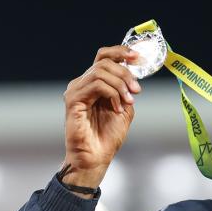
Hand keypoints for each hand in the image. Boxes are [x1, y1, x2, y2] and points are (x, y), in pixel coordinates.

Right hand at [61, 45, 140, 188]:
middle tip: (137, 90)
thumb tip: (134, 76)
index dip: (121, 52)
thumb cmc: (107, 137)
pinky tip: (117, 108)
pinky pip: (96, 84)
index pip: (104, 57)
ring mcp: (76, 91)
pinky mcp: (73, 100)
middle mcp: (82, 84)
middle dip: (125, 73)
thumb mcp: (125, 109)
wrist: (96, 158)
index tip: (138, 57)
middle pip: (104, 62)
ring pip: (101, 71)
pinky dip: (112, 93)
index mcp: (94, 84)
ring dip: (120, 84)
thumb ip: (126, 91)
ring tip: (129, 100)